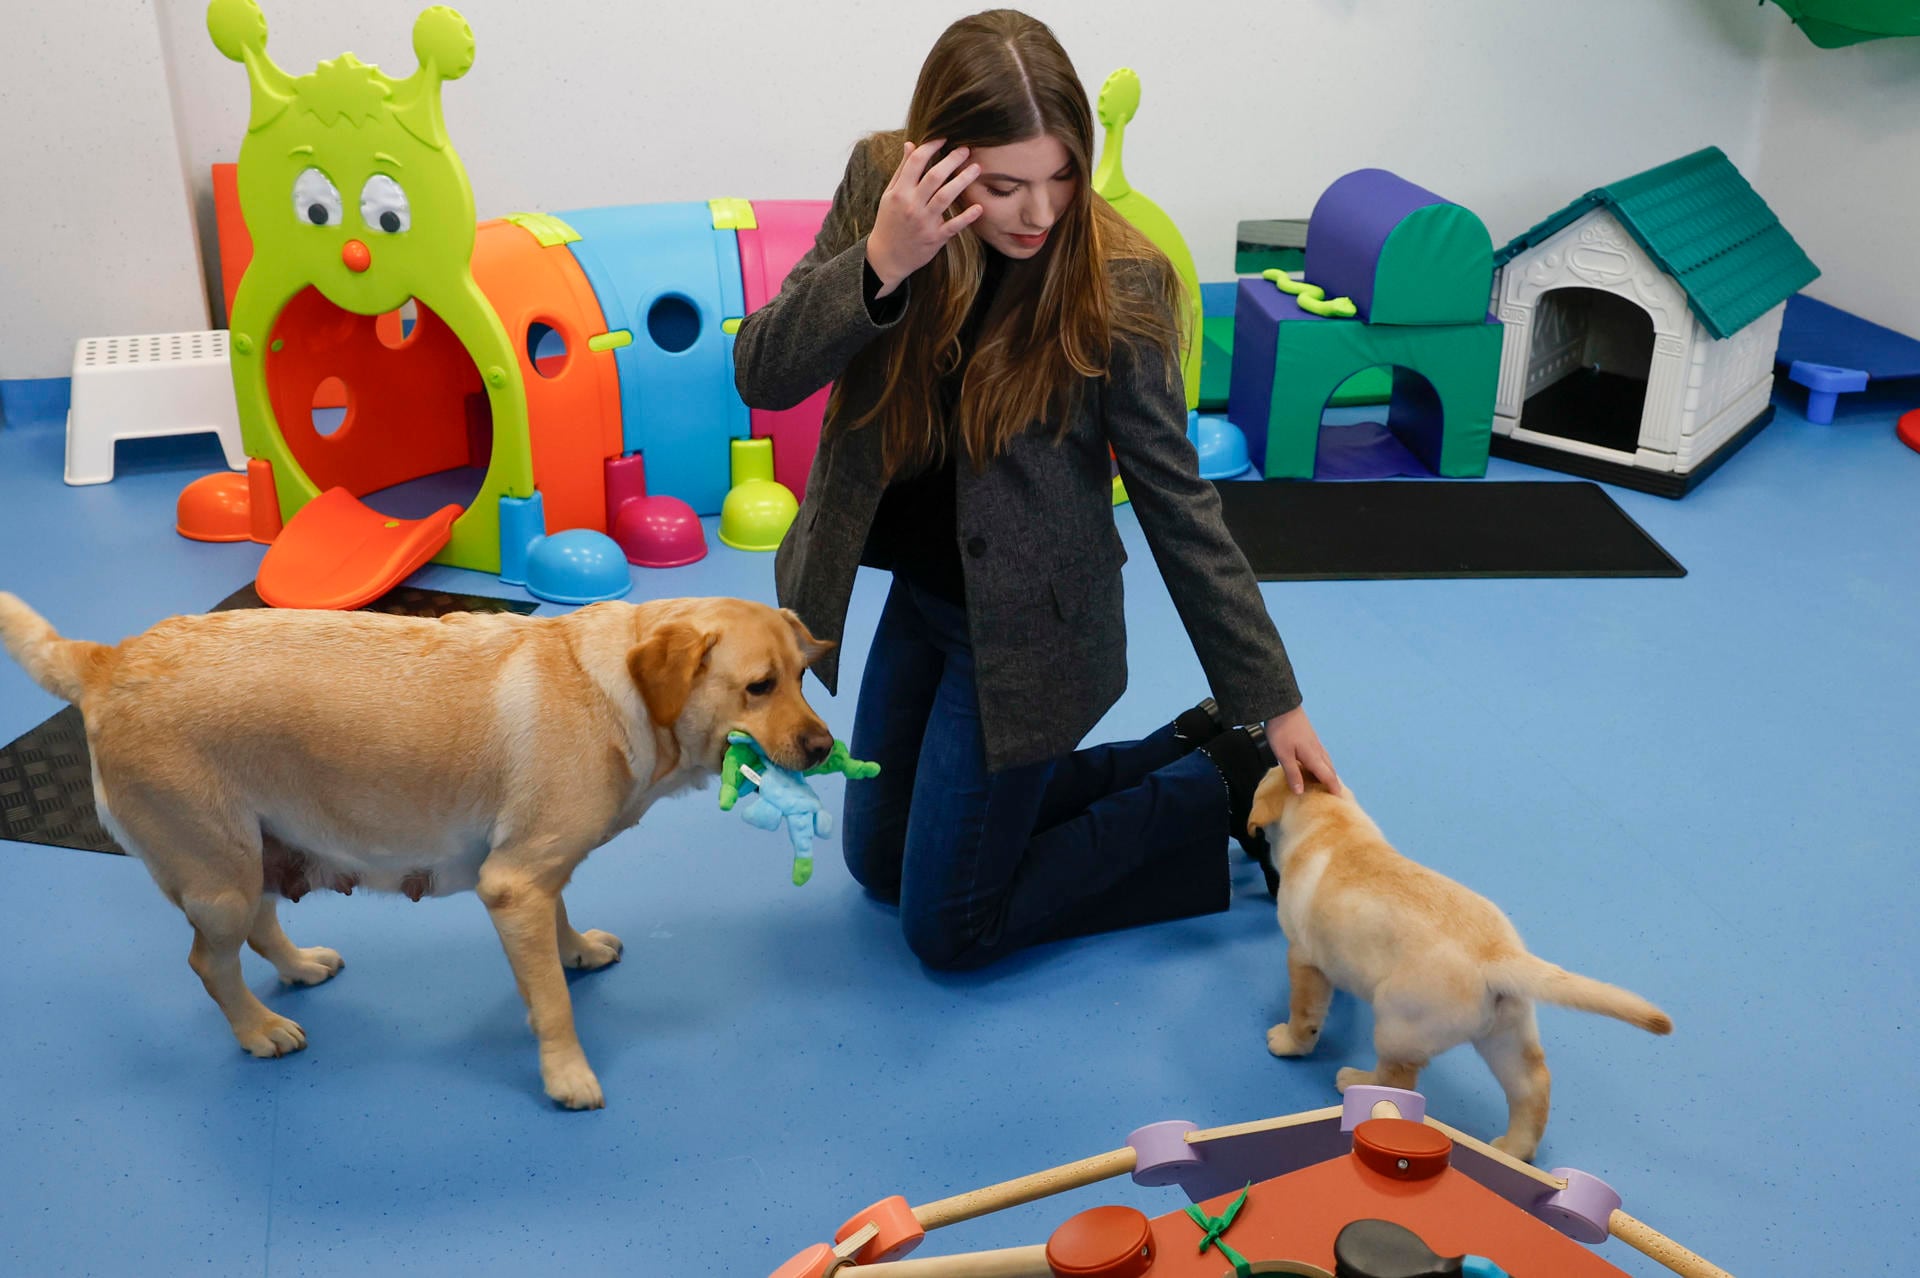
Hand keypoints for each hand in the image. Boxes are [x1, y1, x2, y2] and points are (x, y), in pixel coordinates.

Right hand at [866, 138, 983, 294]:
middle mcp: (911, 205)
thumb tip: (911, 144)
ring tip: (976, 168)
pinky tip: (978, 207)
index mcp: (899, 192)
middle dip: (952, 160)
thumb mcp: (889, 194)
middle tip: (966, 150)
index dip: (931, 147)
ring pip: (946, 196)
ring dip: (963, 181)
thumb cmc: (889, 222)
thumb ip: (902, 170)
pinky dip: (966, 217)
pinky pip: (953, 226)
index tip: (943, 139)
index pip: (916, 162)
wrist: (886, 257)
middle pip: (935, 176)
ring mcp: (924, 222)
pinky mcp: (935, 238)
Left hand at [1263, 706, 1340, 795]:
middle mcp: (1317, 751)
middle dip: (1333, 782)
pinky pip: (1321, 755)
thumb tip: (1300, 792)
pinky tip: (1316, 766)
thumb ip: (1292, 773)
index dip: (1333, 788)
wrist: (1282, 707)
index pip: (1327, 776)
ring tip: (1327, 783)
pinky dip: (1322, 764)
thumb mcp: (1284, 755)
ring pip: (1326, 762)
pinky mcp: (1310, 738)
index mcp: (1313, 756)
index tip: (1339, 799)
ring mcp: (1315, 743)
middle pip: (1330, 769)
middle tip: (1335, 794)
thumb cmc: (1281, 730)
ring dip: (1328, 773)